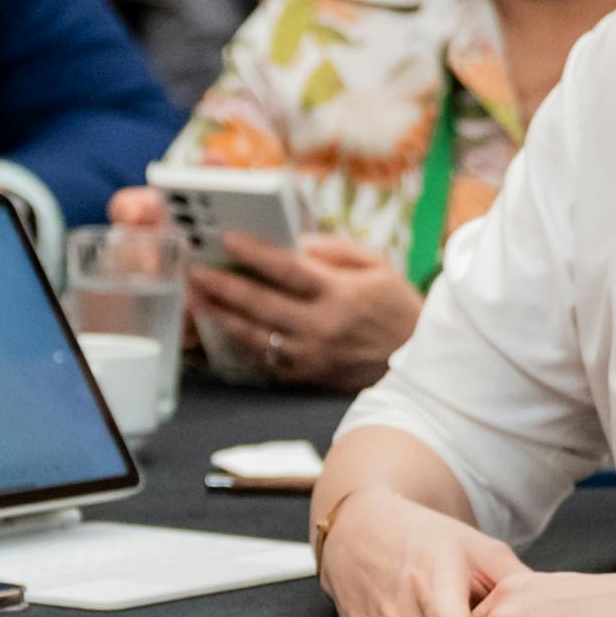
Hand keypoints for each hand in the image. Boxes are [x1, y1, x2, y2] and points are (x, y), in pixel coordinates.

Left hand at [189, 232, 421, 389]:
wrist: (419, 364)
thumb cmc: (398, 307)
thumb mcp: (379, 266)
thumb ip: (336, 249)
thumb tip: (297, 240)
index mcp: (341, 293)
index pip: (289, 269)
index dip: (255, 254)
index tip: (227, 240)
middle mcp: (322, 326)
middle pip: (262, 304)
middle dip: (224, 287)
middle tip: (196, 272)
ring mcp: (311, 355)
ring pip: (255, 336)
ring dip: (223, 317)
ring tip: (198, 299)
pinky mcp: (307, 375)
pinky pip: (265, 360)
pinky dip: (242, 343)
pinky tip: (224, 328)